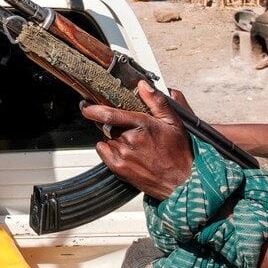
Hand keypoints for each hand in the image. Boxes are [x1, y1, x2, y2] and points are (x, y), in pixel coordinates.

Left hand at [80, 81, 193, 199]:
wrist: (181, 182)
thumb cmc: (178, 153)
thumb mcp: (174, 122)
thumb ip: (157, 101)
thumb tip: (143, 85)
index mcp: (142, 125)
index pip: (109, 114)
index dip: (93, 108)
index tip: (85, 105)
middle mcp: (129, 140)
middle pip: (107, 124)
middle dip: (111, 122)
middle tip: (126, 128)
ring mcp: (122, 155)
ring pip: (106, 137)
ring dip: (113, 136)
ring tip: (133, 143)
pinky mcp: (118, 167)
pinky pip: (103, 151)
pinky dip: (109, 148)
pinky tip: (126, 151)